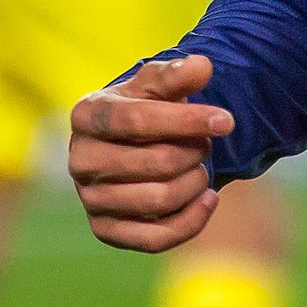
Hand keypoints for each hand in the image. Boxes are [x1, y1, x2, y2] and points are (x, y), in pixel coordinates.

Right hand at [68, 54, 230, 251]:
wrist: (135, 143)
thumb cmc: (149, 107)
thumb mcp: (160, 84)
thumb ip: (178, 73)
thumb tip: (202, 66)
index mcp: (86, 115)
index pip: (137, 120)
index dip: (186, 121)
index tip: (227, 121)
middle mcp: (79, 159)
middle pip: (156, 163)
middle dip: (195, 151)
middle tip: (205, 145)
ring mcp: (89, 198)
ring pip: (159, 200)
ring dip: (196, 182)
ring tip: (201, 168)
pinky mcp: (105, 230)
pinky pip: (155, 239)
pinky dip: (192, 220)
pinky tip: (208, 198)